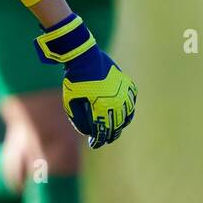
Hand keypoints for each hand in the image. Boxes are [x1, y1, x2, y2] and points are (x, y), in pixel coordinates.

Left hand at [33, 14, 137, 147]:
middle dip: (110, 135)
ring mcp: (125, 92)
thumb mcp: (71, 103)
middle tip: (104, 139)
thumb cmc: (75, 81)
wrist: (84, 57)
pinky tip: (122, 112)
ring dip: (121, 123)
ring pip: (128, 115)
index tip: (94, 144)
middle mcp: (117, 101)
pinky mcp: (127, 84)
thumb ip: (79, 120)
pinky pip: (132, 100)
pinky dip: (128, 108)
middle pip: (117, 125)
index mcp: (103, 107)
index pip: (103, 130)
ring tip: (114, 128)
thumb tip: (88, 132)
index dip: (98, 140)